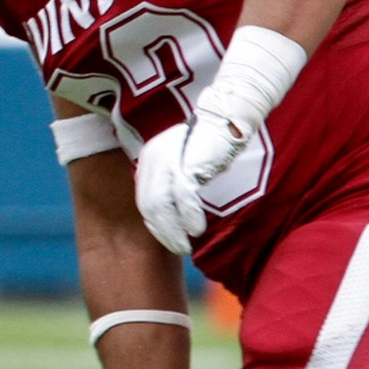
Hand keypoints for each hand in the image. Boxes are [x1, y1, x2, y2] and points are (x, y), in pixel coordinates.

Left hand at [134, 119, 232, 255]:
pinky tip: (196, 229)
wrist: (224, 120)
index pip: (144, 199)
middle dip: (162, 231)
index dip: (155, 223)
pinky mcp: (186, 165)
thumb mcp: (181, 162)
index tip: (167, 238)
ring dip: (173, 230)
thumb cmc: (207, 144)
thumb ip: (173, 182)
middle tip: (177, 248)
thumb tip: (174, 213)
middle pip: (149, 206)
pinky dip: (189, 217)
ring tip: (184, 246)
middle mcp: (152, 161)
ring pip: (161, 206)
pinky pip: (184, 198)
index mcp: (149, 160)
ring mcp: (167, 163)